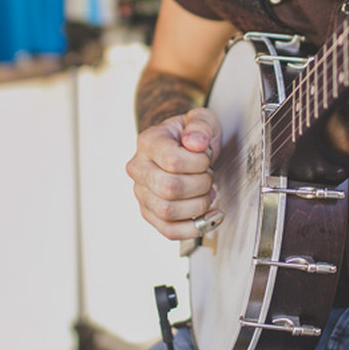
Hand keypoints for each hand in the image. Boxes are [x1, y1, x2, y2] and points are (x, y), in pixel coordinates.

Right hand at [125, 107, 220, 239]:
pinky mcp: (149, 212)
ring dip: (198, 206)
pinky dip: (193, 228)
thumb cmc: (191, 135)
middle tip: (209, 176)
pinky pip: (168, 230)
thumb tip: (195, 143)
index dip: (198, 163)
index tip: (207, 157)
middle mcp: (139, 168)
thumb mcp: (201, 119)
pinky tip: (209, 217)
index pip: (172, 160)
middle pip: (169, 188)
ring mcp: (141, 192)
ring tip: (208, 193)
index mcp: (148, 141)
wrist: (182, 148)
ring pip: (167, 211)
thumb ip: (200, 125)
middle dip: (200, 185)